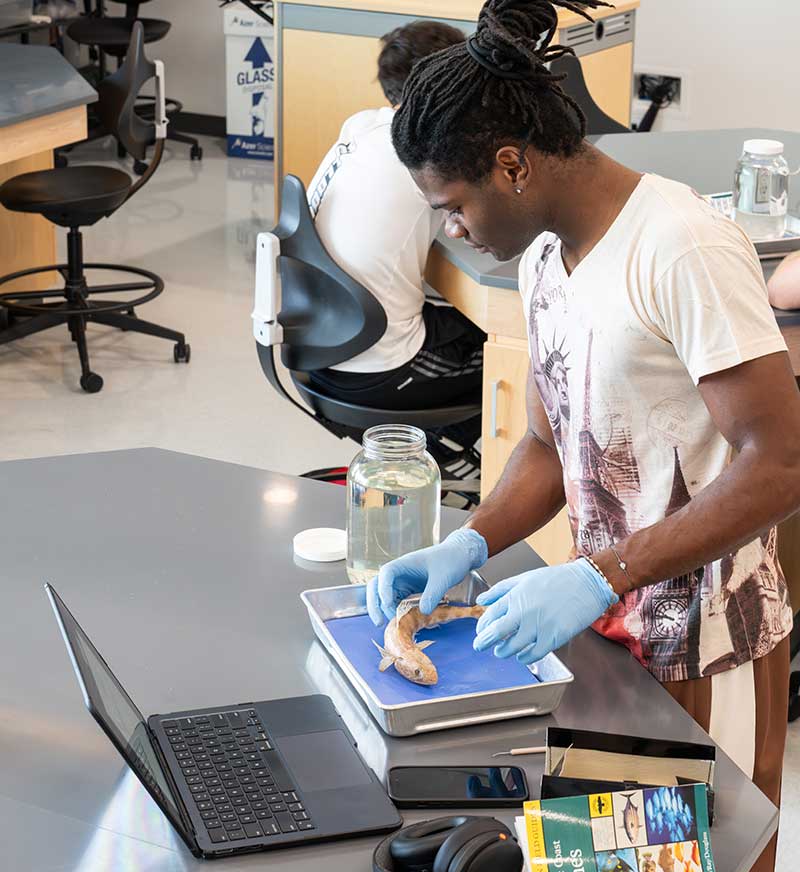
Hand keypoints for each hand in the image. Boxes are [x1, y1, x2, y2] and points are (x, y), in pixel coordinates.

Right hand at [366, 528, 487, 625]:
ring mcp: (403, 582)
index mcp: (404, 563)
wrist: (459, 556)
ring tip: (392, 626)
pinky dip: (395, 612)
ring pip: (384, 596)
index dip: (383, 589)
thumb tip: (423, 612)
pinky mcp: (409, 591)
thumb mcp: (443, 577)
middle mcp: (399, 573)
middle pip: (376, 586)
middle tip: (380, 623)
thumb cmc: (450, 560)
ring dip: (384, 611)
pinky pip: (396, 602)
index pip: (386, 574)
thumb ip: (433, 594)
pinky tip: (401, 623)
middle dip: (375, 604)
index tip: (389, 604)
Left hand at [473, 559, 617, 664]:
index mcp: (515, 595)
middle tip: (480, 647)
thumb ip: (500, 590)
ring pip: (513, 647)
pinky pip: (533, 654)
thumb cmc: (556, 580)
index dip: (482, 627)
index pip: (490, 615)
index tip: (480, 632)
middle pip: (496, 633)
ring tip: (502, 651)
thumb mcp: (523, 578)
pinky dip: (524, 657)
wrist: (586, 583)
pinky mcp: (554, 637)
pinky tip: (522, 656)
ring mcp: (539, 625)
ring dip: (503, 652)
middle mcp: (524, 611)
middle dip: (484, 643)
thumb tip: (480, 600)